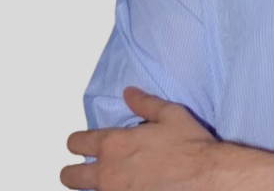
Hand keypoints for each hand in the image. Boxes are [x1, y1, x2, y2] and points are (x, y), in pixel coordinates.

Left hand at [60, 87, 219, 190]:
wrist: (204, 177)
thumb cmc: (189, 144)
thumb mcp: (170, 113)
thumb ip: (144, 103)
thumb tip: (128, 93)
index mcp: (115, 143)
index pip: (77, 142)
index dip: (77, 141)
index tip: (81, 143)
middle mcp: (107, 171)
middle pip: (69, 175)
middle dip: (73, 170)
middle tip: (84, 168)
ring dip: (91, 185)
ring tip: (107, 181)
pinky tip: (123, 187)